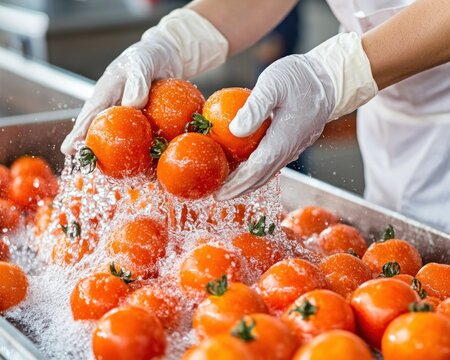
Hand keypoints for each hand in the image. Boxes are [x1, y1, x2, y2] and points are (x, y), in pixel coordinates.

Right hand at [61, 9, 227, 154]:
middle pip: (101, 135)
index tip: (69, 150)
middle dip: (96, 153)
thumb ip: (137, 81)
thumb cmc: (147, 58)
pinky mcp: (144, 125)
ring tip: (124, 177)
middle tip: (94, 170)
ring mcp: (129, 120)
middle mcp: (113, 110)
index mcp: (105, 94)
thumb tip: (133, 105)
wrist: (166, 59)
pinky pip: (144, 142)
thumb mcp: (142, 63)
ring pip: (121, 142)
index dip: (78, 134)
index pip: (89, 116)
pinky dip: (146, 154)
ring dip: (122, 159)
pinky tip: (151, 169)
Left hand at [216, 33, 377, 199]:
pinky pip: (272, 164)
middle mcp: (289, 149)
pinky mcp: (293, 143)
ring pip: (267, 173)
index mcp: (283, 139)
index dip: (237, 183)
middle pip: (260, 178)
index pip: (256, 170)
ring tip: (228, 187)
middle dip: (238, 189)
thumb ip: (255, 108)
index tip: (219, 193)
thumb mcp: (274, 84)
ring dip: (247, 183)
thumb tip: (235, 131)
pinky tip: (244, 168)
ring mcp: (293, 148)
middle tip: (218, 196)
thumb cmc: (301, 78)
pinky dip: (256, 172)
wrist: (330, 80)